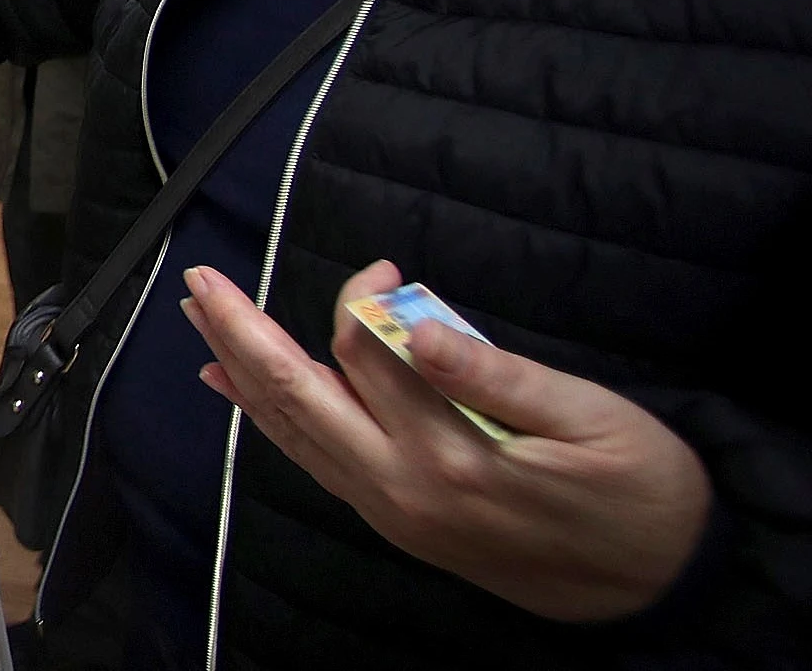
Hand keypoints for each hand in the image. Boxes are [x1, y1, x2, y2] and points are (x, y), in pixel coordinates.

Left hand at [181, 260, 712, 621]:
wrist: (661, 591)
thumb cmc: (640, 495)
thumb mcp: (591, 419)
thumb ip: (494, 374)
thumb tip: (412, 323)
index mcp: (451, 457)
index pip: (369, 352)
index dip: (364, 298)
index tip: (387, 270)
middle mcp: (403, 490)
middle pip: (297, 396)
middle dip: (242, 333)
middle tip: (200, 281)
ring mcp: (393, 512)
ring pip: (294, 432)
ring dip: (243, 371)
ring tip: (203, 321)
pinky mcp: (397, 523)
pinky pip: (315, 460)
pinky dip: (272, 418)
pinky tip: (244, 391)